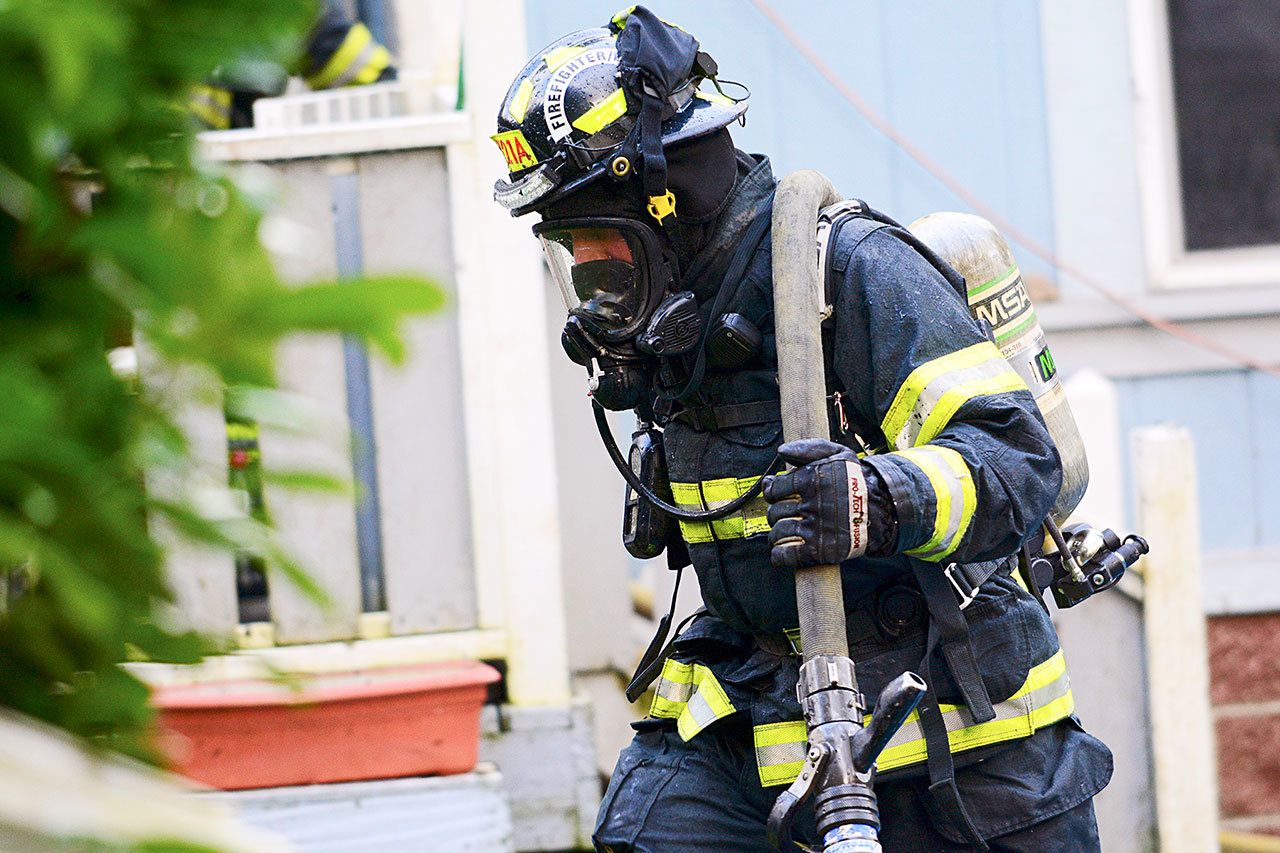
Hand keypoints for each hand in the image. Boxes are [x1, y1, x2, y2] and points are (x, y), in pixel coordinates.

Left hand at [764, 438, 870, 569]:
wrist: (882, 509)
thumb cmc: (856, 481)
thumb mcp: (838, 454)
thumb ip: (808, 449)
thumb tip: (782, 451)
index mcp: (812, 480)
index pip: (774, 489)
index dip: (772, 492)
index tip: (776, 495)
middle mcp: (811, 505)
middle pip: (775, 512)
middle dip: (776, 513)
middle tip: (785, 513)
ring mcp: (815, 529)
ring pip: (779, 533)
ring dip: (776, 534)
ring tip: (783, 531)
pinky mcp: (819, 550)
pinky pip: (786, 555)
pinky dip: (779, 555)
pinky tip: (782, 550)